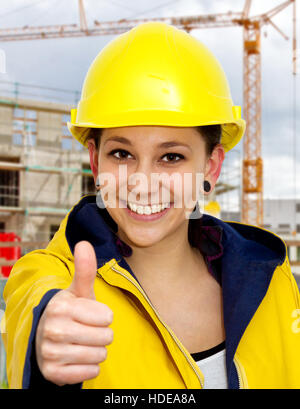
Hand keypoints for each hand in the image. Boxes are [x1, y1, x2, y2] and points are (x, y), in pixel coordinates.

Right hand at [35, 241, 113, 385]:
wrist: (46, 337)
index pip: (107, 317)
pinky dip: (89, 366)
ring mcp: (50, 353)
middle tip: (88, 330)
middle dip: (103, 334)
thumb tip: (84, 243)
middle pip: (106, 337)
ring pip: (99, 355)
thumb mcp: (78, 290)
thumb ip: (84, 269)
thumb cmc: (71, 311)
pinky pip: (90, 372)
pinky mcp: (53, 373)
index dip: (104, 316)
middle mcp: (52, 329)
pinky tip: (78, 357)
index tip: (91, 314)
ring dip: (97, 350)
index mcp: (61, 306)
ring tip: (83, 343)